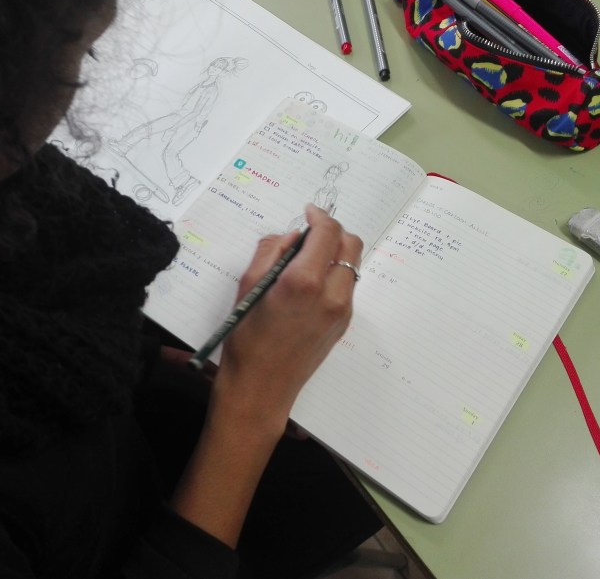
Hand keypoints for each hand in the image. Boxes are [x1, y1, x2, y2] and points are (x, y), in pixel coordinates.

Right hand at [210, 204, 362, 435]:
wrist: (261, 386)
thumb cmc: (246, 337)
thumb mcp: (248, 285)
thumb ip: (272, 250)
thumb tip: (293, 235)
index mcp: (304, 281)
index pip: (328, 232)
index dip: (319, 216)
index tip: (308, 212)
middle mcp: (331, 294)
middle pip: (350, 244)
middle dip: (333, 231)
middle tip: (310, 232)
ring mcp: (342, 311)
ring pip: (353, 264)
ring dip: (336, 252)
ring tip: (308, 258)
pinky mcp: (344, 324)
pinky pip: (348, 286)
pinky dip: (335, 273)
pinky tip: (311, 281)